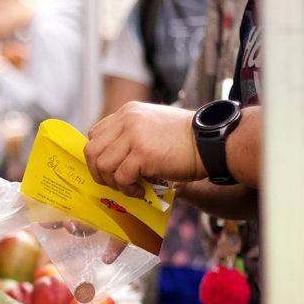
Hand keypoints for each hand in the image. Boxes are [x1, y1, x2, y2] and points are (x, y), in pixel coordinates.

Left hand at [84, 102, 205, 197]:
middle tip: (114, 183)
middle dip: (98, 172)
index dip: (98, 155)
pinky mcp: (143, 153)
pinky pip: (121, 177)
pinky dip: (127, 189)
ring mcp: (134, 136)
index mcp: (128, 112)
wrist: (212, 142)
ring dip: (113, 182)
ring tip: (130, 187)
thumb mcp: (152, 127)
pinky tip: (140, 191)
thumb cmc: (186, 141)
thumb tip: (111, 159)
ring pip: (103, 165)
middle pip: (92, 151)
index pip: (95, 134)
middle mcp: (127, 120)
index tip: (110, 169)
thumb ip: (131, 135)